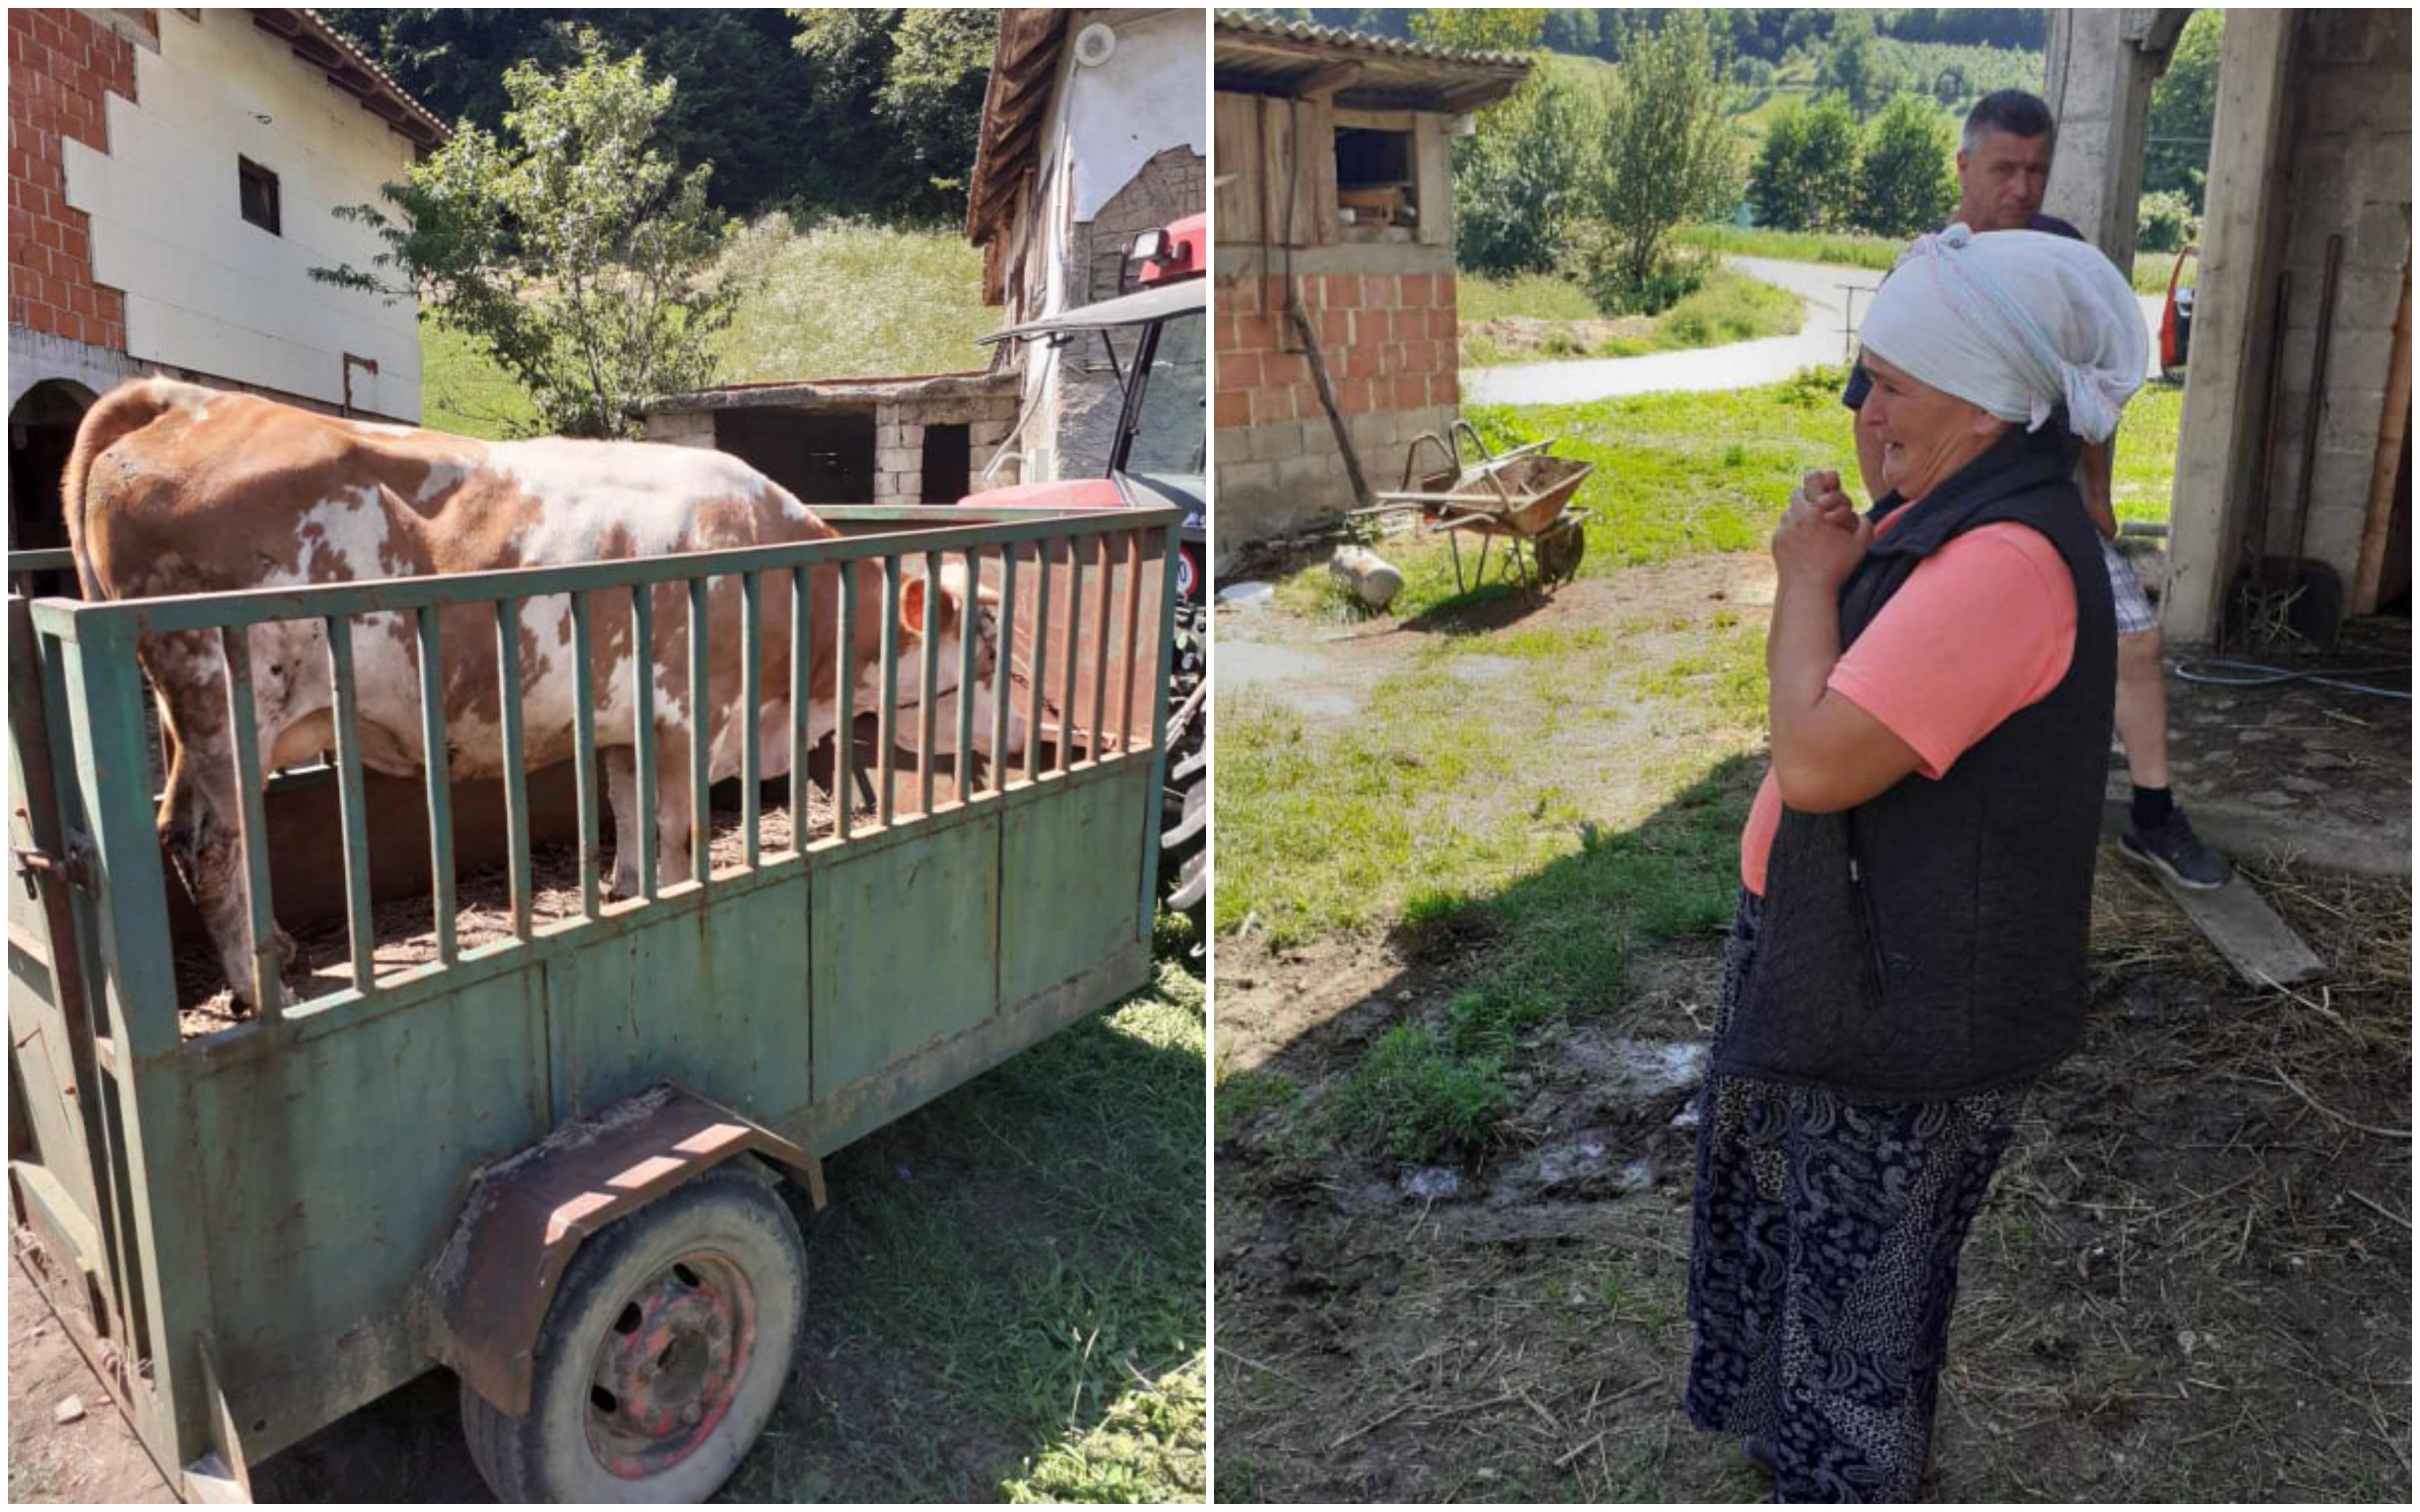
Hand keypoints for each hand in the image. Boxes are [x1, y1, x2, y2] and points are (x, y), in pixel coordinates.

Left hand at [1773, 476, 1871, 592]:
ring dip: (1800, 515)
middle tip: (1820, 509)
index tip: (1828, 488)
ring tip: (1813, 527)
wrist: (1808, 589)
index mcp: (1815, 510)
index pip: (1813, 478)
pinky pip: (1783, 527)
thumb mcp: (1860, 544)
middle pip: (1797, 492)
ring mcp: (1783, 529)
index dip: (1821, 481)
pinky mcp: (1776, 541)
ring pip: (1789, 510)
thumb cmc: (1837, 567)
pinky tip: (1803, 542)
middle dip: (1809, 498)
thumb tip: (1861, 516)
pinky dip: (1792, 530)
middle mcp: (1795, 516)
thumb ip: (1865, 524)